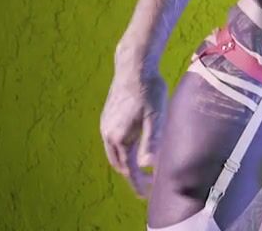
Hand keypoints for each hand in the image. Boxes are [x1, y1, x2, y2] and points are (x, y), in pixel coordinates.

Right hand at [100, 68, 167, 198]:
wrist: (134, 66)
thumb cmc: (149, 90)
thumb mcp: (156, 117)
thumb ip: (151, 141)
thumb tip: (148, 165)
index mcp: (119, 137)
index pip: (127, 168)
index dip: (137, 182)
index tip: (145, 194)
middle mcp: (107, 133)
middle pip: (118, 163)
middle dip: (131, 176)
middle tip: (146, 184)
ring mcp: (105, 124)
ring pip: (114, 152)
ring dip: (126, 163)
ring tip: (141, 169)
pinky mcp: (107, 116)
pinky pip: (113, 141)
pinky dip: (123, 150)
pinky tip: (134, 146)